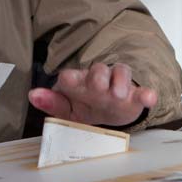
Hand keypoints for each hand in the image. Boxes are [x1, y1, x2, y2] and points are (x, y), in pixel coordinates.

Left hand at [28, 63, 156, 127]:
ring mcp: (118, 85)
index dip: (70, 78)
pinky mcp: (134, 95)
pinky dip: (146, 94)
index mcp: (80, 82)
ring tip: (117, 94)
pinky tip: (150, 97)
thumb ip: (51, 103)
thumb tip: (32, 94)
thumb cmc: (88, 106)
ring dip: (119, 82)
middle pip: (98, 70)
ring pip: (120, 73)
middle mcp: (99, 79)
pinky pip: (142, 91)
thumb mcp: (69, 109)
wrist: (115, 110)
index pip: (72, 76)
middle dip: (97, 77)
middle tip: (97, 87)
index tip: (67, 80)